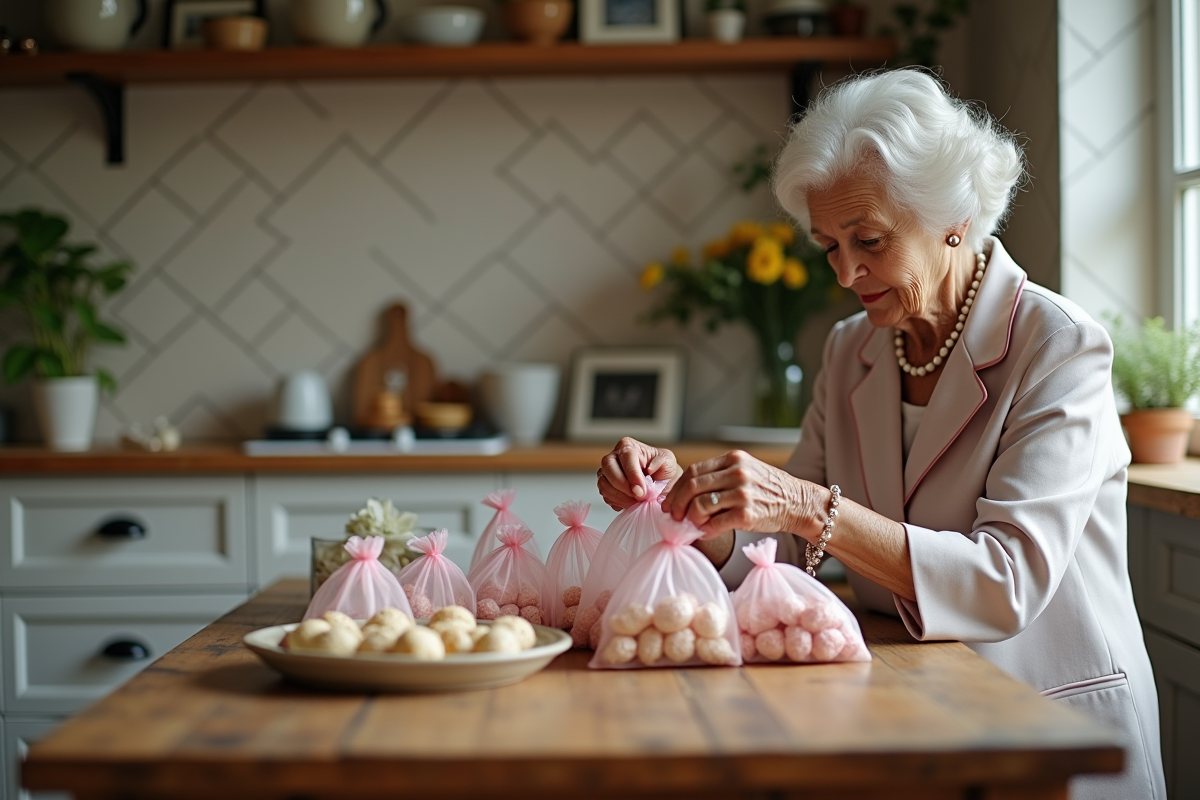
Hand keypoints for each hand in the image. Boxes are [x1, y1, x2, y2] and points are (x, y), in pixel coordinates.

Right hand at [597, 437, 681, 510]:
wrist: (660, 482)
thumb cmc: (663, 469)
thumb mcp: (668, 461)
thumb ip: (661, 461)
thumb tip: (649, 469)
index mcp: (628, 446)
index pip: (626, 457)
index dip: (633, 475)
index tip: (641, 491)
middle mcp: (614, 456)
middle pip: (608, 467)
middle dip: (623, 486)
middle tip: (638, 497)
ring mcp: (606, 471)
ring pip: (604, 483)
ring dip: (620, 496)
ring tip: (637, 502)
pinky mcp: (604, 485)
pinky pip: (605, 494)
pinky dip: (617, 501)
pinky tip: (630, 503)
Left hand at [665, 450, 817, 538]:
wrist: (799, 502)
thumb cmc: (770, 489)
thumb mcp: (746, 470)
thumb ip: (720, 476)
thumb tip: (686, 493)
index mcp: (734, 459)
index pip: (694, 470)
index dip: (677, 488)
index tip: (670, 500)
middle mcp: (737, 473)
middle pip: (693, 486)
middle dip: (677, 503)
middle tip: (674, 515)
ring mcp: (742, 494)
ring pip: (701, 505)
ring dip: (690, 518)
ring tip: (692, 524)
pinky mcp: (747, 515)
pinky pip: (715, 524)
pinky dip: (705, 530)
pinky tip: (705, 533)